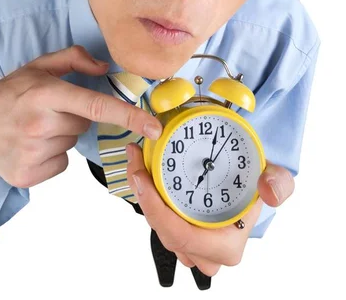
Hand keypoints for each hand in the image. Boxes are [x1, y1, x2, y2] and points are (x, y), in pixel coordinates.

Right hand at [0, 44, 162, 187]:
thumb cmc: (9, 93)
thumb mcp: (38, 66)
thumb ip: (74, 59)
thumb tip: (105, 68)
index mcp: (44, 94)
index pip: (95, 105)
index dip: (128, 116)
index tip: (152, 126)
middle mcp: (39, 124)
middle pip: (85, 124)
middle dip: (74, 116)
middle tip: (48, 110)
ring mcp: (33, 153)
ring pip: (72, 144)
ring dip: (61, 135)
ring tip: (36, 127)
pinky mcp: (28, 175)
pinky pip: (61, 164)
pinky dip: (52, 155)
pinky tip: (32, 145)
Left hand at [125, 142, 294, 276]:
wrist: (251, 185)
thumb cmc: (259, 187)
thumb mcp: (276, 179)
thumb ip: (279, 183)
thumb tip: (268, 192)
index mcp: (224, 247)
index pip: (181, 236)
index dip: (156, 209)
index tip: (143, 178)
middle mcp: (204, 253)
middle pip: (163, 231)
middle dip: (143, 197)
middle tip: (135, 162)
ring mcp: (190, 245)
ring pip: (157, 226)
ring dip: (142, 196)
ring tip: (136, 162)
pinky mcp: (180, 231)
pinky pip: (158, 218)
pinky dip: (147, 196)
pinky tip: (142, 171)